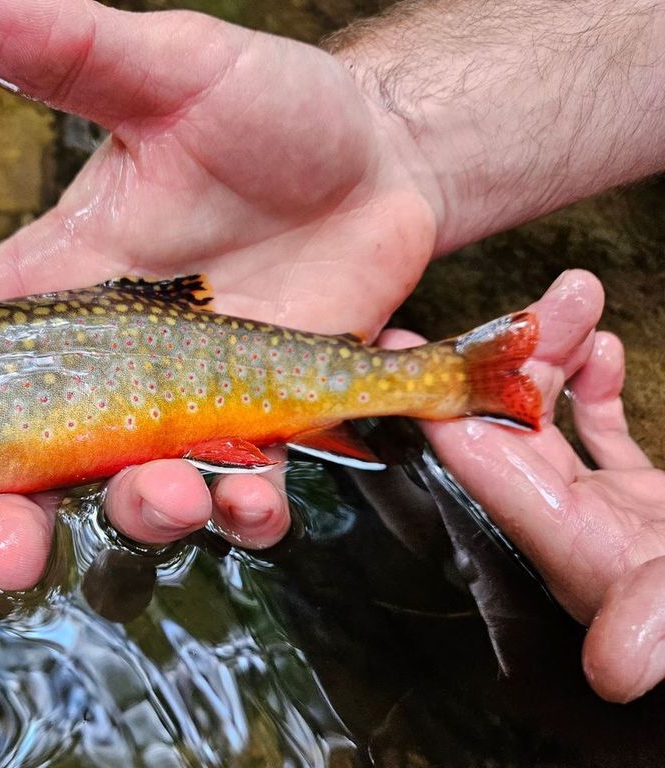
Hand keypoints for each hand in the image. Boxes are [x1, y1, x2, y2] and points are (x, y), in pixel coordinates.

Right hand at [0, 0, 437, 588]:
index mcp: (55, 284)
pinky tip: (260, 492)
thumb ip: (69, 47)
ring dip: (140, 514)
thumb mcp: (173, 73)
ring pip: (129, 492)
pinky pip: (239, 493)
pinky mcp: (261, 426)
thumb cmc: (273, 114)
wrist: (380, 161)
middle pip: (19, 462)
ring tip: (168, 492)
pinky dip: (246, 509)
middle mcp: (103, 363)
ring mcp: (181, 404)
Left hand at [382, 270, 664, 703]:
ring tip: (576, 298)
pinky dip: (593, 389)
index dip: (441, 404)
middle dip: (510, 358)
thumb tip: (616, 674)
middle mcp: (573, 534)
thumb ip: (662, 624)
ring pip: (553, 424)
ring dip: (555, 360)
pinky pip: (601, 436)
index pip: (484, 464)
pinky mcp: (645, 506)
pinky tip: (602, 348)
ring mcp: (608, 517)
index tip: (401, 346)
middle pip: (511, 431)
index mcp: (574, 551)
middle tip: (539, 294)